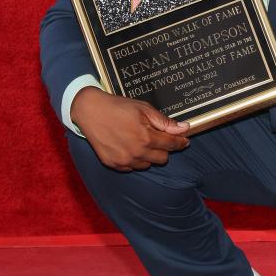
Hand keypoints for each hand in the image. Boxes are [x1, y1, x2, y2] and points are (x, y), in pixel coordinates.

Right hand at [70, 86, 189, 170]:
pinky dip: (134, 159)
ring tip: (139, 140)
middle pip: (162, 159)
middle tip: (156, 137)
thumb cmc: (117, 107)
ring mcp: (124, 160)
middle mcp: (136, 152)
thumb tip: (184, 128)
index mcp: (146, 138)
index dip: (180, 142)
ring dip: (148, 155)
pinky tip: (128, 146)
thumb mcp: (144, 109)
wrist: (90, 111)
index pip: (172, 145)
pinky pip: (132, 167)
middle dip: (163, 148)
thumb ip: (165, 122)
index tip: (183, 140)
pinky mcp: (113, 164)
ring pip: (147, 164)